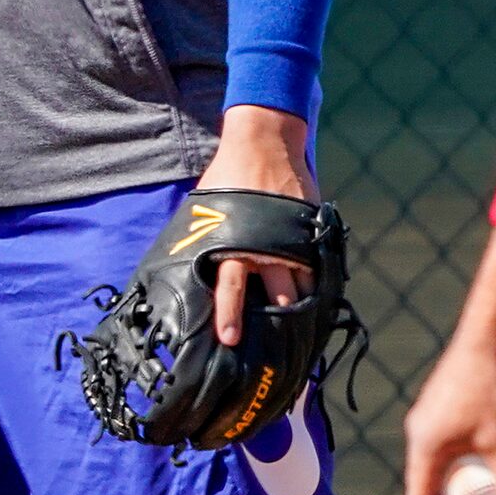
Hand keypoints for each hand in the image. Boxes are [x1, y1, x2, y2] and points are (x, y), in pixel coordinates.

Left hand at [196, 107, 315, 346]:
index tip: (230, 341)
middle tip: (278, 351)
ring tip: (303, 334)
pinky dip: (319, 284)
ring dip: (302, 309)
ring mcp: (293, 238)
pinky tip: (319, 302)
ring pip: (304, 284)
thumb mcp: (203, 213)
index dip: (230, 317)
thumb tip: (176, 273)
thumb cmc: (226, 178)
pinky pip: (318, 264)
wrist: (264, 143)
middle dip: (278, 325)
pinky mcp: (311, 229)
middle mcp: (265, 245)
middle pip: (277, 295)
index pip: (231, 289)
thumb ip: (201, 245)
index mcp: (232, 243)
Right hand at [403, 336, 495, 494]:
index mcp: (424, 447)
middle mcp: (419, 430)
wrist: (489, 335)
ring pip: (452, 449)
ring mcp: (430, 410)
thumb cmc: (492, 390)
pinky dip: (484, 435)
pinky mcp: (444, 394)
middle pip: (434, 477)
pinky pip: (460, 427)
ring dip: (479, 462)